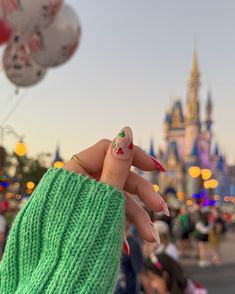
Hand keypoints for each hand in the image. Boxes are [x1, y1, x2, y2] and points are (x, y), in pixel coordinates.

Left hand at [63, 127, 168, 243]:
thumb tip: (126, 131)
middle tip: (161, 210)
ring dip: (137, 217)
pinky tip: (129, 245)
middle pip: (118, 178)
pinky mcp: (89, 214)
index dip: (134, 155)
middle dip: (142, 195)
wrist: (59, 274)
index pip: (109, 149)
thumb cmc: (80, 231)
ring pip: (117, 199)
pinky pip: (109, 213)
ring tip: (151, 238)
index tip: (155, 168)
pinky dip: (122, 225)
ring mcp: (85, 199)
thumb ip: (117, 164)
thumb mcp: (105, 197)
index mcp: (76, 170)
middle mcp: (81, 181)